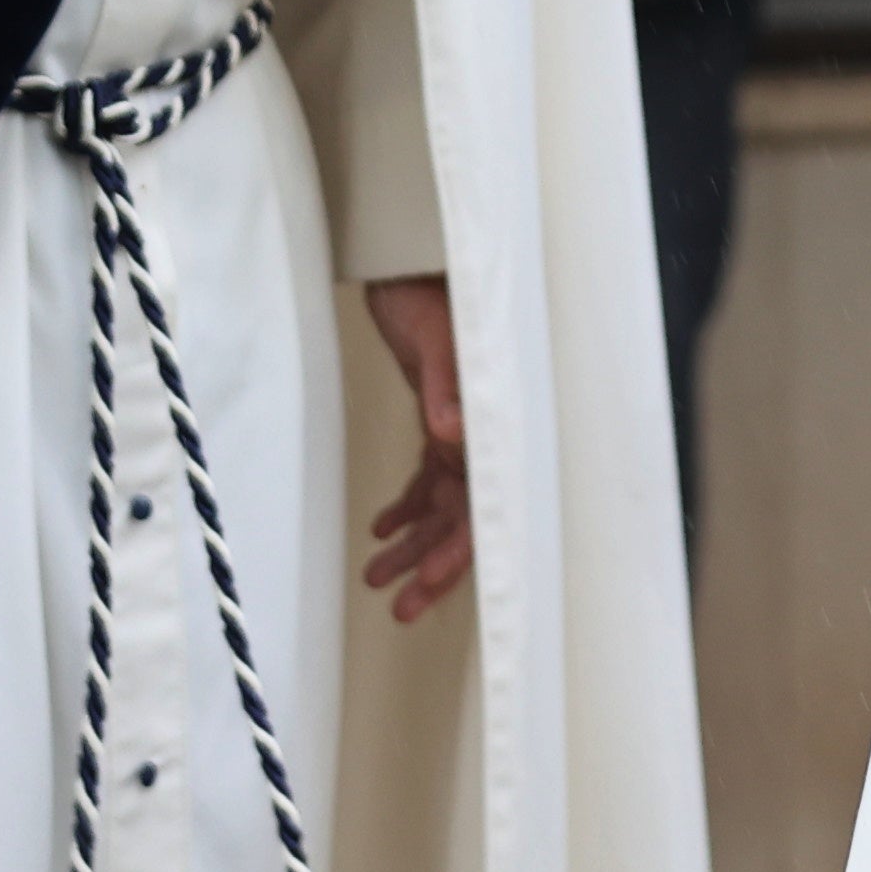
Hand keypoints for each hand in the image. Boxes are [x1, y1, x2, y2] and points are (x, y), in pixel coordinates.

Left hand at [362, 274, 472, 622]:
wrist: (415, 262)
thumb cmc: (435, 295)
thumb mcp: (439, 338)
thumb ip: (447, 385)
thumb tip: (449, 433)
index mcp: (492, 423)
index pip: (483, 504)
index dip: (459, 551)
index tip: (428, 587)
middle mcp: (481, 434)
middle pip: (464, 518)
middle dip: (433, 566)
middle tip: (400, 609)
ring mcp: (461, 429)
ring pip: (442, 504)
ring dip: (413, 544)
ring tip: (378, 578)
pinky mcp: (438, 416)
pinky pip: (427, 477)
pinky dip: (406, 506)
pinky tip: (382, 528)